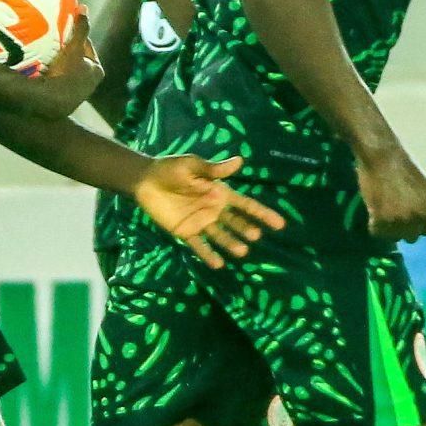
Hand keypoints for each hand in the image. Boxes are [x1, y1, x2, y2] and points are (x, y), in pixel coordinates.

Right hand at [26, 16, 103, 120]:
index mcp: (97, 71)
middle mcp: (91, 83)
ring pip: (67, 71)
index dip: (76, 36)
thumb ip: (81, 28)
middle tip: (55, 41)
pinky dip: (53, 74)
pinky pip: (58, 80)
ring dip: (59, 63)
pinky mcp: (64, 100)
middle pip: (77, 59)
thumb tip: (84, 8)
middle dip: (68, 50)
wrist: (51, 102)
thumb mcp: (74, 48)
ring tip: (48, 54)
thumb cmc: (66, 73)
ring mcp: (77, 93)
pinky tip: (43, 69)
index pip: (87, 47)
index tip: (66, 30)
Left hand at [133, 153, 287, 269]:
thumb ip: (214, 169)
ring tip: (242, 251)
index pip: (246, 205)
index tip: (280, 224)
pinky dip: (208, 255)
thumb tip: (240, 161)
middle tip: (254, 236)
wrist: (146, 181)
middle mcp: (214, 210)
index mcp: (220, 193)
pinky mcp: (186, 232)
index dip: (262, 213)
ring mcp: (201, 222)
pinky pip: (199, 245)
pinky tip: (218, 264)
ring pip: (220, 236)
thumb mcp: (193, 165)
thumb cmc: (171, 169)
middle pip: (236, 223)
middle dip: (246, 229)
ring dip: (231, 244)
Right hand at [357, 142, 425, 241]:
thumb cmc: (401, 168)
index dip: (411, 224)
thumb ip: (422, 208)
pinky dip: (372, 224)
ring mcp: (403, 220)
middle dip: (399, 228)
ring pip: (392, 237)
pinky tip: (372, 209)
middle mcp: (421, 218)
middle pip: (410, 237)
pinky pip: (376, 232)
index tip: (401, 216)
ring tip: (379, 211)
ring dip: (385, 227)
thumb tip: (415, 226)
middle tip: (388, 214)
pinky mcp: (383, 220)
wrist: (382, 156)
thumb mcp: (423, 190)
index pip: (424, 231)